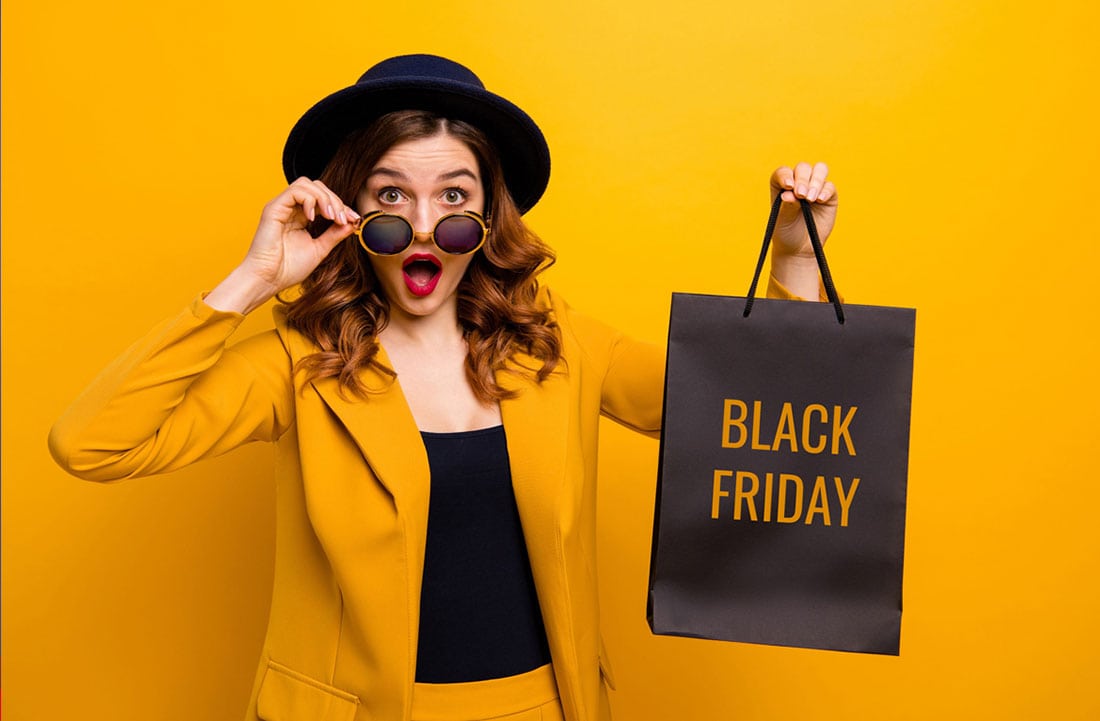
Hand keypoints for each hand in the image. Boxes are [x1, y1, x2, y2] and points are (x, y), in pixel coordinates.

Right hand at [206, 179, 359, 313]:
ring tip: (332, 217)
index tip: (354, 218)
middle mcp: (290, 209)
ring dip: (325, 198)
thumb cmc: (288, 268)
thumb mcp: (320, 249)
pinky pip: (295, 191)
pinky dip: (310, 200)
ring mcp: (281, 207)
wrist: (268, 280)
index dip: (341, 206)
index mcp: (301, 217)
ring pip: (306, 184)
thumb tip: (352, 222)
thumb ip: (335, 234)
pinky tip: (314, 217)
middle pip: (317, 187)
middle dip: (335, 200)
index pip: (323, 199)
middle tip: (344, 218)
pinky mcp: (274, 208)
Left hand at [768, 163, 837, 299]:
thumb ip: (787, 205)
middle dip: (802, 179)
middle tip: (800, 195)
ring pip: (820, 170)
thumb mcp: (782, 219)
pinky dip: (826, 191)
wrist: (799, 248)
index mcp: (782, 185)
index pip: (784, 172)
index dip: (786, 175)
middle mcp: (799, 183)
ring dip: (816, 181)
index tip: (788, 186)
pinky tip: (820, 200)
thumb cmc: (786, 232)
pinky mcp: (829, 196)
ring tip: (810, 198)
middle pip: (803, 168)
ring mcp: (815, 188)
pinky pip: (830, 186)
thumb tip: (789, 194)